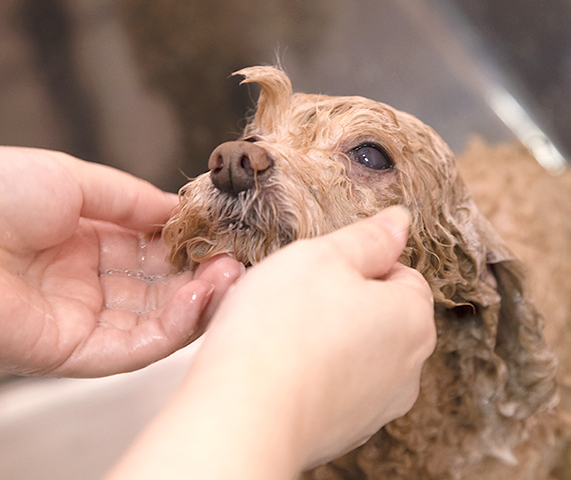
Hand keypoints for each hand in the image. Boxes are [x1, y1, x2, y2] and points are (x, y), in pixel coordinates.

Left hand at [0, 146, 241, 376]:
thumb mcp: (77, 182)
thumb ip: (134, 201)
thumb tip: (181, 210)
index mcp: (85, 244)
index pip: (152, 254)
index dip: (189, 247)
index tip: (224, 237)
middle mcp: (86, 286)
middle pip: (158, 292)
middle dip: (200, 278)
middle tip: (237, 262)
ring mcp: (79, 321)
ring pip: (152, 323)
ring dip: (195, 304)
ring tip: (228, 278)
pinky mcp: (67, 352)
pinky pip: (129, 348)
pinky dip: (169, 329)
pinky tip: (198, 301)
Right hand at [107, 207, 435, 479]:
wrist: (243, 417)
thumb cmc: (279, 331)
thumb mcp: (322, 256)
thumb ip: (368, 237)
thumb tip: (399, 221)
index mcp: (411, 319)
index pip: (401, 275)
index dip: (357, 265)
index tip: (321, 271)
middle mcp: (407, 369)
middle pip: (379, 315)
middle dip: (342, 303)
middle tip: (295, 300)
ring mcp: (377, 407)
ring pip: (354, 352)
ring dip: (326, 339)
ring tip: (282, 336)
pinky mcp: (344, 431)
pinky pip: (333, 386)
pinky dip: (313, 375)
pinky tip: (280, 369)